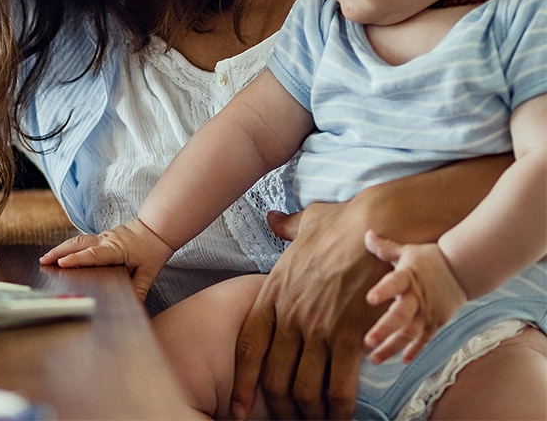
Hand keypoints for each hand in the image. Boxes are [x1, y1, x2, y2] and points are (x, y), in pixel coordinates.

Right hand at [40, 218, 173, 301]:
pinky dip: (69, 246)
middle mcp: (106, 240)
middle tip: (44, 261)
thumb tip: (134, 306)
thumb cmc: (153, 249)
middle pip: (78, 243)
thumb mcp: (149, 272)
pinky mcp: (102, 236)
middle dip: (59, 252)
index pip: (93, 254)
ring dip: (61, 248)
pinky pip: (82, 240)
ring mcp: (103, 236)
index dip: (77, 259)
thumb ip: (140, 289)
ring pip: (78, 240)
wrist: (157, 228)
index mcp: (116, 249)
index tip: (62, 263)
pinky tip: (61, 254)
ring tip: (47, 258)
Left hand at [231, 206, 386, 419]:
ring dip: (310, 412)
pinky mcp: (351, 335)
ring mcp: (319, 327)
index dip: (243, 382)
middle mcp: (290, 315)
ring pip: (305, 388)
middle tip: (290, 417)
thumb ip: (286, 228)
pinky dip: (340, 408)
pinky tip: (342, 415)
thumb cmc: (344, 223)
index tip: (240, 407)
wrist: (379, 224)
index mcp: (273, 293)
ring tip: (317, 420)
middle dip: (280, 406)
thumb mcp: (305, 223)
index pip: (248, 347)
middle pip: (274, 376)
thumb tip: (273, 219)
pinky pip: (340, 386)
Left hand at [363, 231, 467, 363]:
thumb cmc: (430, 259)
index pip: (394, 283)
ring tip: (375, 358)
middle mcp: (417, 297)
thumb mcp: (407, 251)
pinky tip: (402, 360)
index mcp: (408, 277)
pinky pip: (424, 339)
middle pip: (401, 316)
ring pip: (410, 333)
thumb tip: (366, 234)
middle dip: (384, 329)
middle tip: (368, 341)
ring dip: (392, 346)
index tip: (370, 298)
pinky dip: (414, 350)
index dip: (383, 290)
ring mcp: (428, 312)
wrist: (463, 270)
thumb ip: (385, 248)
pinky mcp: (436, 322)